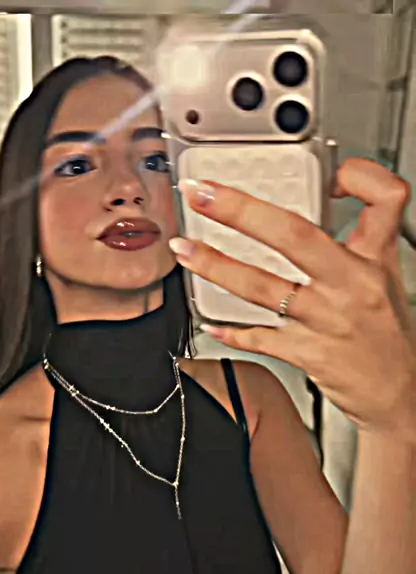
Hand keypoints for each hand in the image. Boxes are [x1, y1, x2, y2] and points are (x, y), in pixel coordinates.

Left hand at [169, 159, 415, 437]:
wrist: (401, 392)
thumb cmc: (388, 335)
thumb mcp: (384, 279)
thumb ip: (355, 242)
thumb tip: (311, 212)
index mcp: (373, 261)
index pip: (382, 199)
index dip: (359, 176)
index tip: (330, 174)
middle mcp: (350, 286)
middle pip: (294, 236)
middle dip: (241, 211)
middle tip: (205, 195)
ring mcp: (327, 321)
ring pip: (263, 287)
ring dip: (216, 266)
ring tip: (186, 249)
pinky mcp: (309, 354)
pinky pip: (261, 339)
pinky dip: (232, 331)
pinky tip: (210, 324)